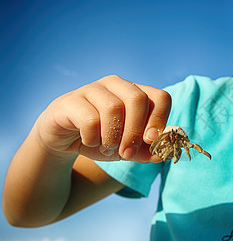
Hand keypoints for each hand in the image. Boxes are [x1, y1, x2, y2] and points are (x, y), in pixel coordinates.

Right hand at [36, 75, 170, 162]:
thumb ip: (145, 152)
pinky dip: (93, 138)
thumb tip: (161, 155)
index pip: (160, 97)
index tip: (151, 141)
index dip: (160, 119)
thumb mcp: (127, 149)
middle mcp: (116, 85)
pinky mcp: (71, 101)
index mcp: (135, 92)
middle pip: (138, 99)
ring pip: (113, 108)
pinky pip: (89, 119)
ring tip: (108, 149)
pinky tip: (90, 142)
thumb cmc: (102, 140)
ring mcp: (92, 89)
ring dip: (113, 137)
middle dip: (135, 131)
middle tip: (127, 153)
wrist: (64, 139)